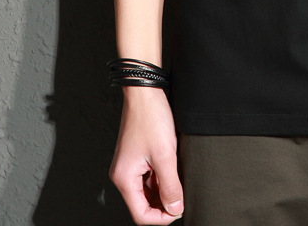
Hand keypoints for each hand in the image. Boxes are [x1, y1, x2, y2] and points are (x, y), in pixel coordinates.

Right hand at [109, 86, 184, 223]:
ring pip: (149, 190)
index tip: (179, 209)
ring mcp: (131, 165)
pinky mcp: (138, 157)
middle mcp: (124, 175)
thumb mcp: (165, 155)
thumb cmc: (151, 118)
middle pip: (144, 204)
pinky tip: (175, 169)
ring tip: (180, 180)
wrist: (146, 93)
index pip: (141, 214)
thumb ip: (171, 185)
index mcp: (125, 179)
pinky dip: (162, 178)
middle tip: (183, 196)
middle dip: (164, 203)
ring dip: (164, 190)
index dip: (162, 217)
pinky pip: (150, 177)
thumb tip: (175, 208)